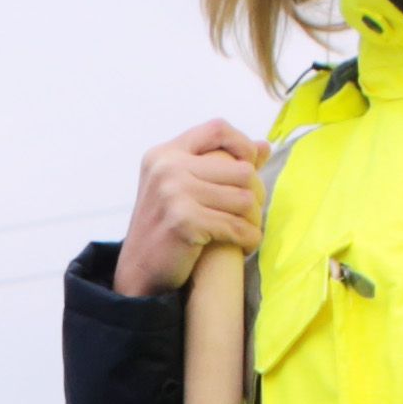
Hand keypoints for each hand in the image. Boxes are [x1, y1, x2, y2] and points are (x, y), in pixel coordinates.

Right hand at [115, 121, 265, 300]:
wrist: (137, 274)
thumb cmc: (164, 230)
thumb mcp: (181, 188)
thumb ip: (217, 165)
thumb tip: (264, 146)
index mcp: (164, 154)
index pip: (217, 129)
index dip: (242, 144)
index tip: (250, 167)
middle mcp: (167, 168)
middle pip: (241, 170)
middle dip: (255, 195)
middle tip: (250, 214)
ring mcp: (174, 193)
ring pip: (245, 199)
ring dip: (254, 221)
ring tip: (247, 232)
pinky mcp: (184, 221)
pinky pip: (237, 226)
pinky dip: (249, 239)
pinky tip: (245, 246)